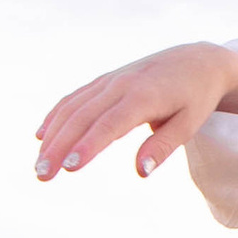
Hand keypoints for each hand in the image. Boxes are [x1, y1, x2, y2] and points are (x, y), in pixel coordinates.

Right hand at [35, 42, 237, 184]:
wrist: (197, 61)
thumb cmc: (195, 98)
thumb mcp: (189, 124)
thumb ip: (164, 147)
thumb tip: (141, 172)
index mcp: (145, 96)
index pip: (111, 124)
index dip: (88, 145)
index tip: (69, 168)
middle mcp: (122, 85)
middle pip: (83, 117)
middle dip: (59, 147)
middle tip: (42, 176)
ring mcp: (110, 80)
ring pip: (72, 107)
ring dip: (52, 136)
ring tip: (39, 166)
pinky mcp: (104, 80)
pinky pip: (74, 98)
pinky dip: (56, 116)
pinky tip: (41, 137)